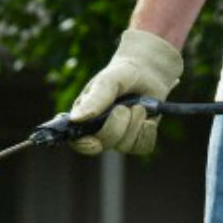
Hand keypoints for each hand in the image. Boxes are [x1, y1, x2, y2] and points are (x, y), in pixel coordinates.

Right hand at [69, 29, 182, 155]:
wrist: (148, 75)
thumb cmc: (122, 75)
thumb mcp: (108, 81)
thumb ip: (94, 99)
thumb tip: (75, 119)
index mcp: (85, 118)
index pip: (79, 142)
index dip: (85, 145)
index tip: (94, 141)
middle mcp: (100, 133)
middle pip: (105, 144)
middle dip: (117, 124)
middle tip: (124, 107)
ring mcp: (120, 140)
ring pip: (126, 146)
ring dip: (135, 123)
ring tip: (138, 106)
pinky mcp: (138, 143)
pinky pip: (143, 147)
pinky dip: (148, 131)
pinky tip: (147, 119)